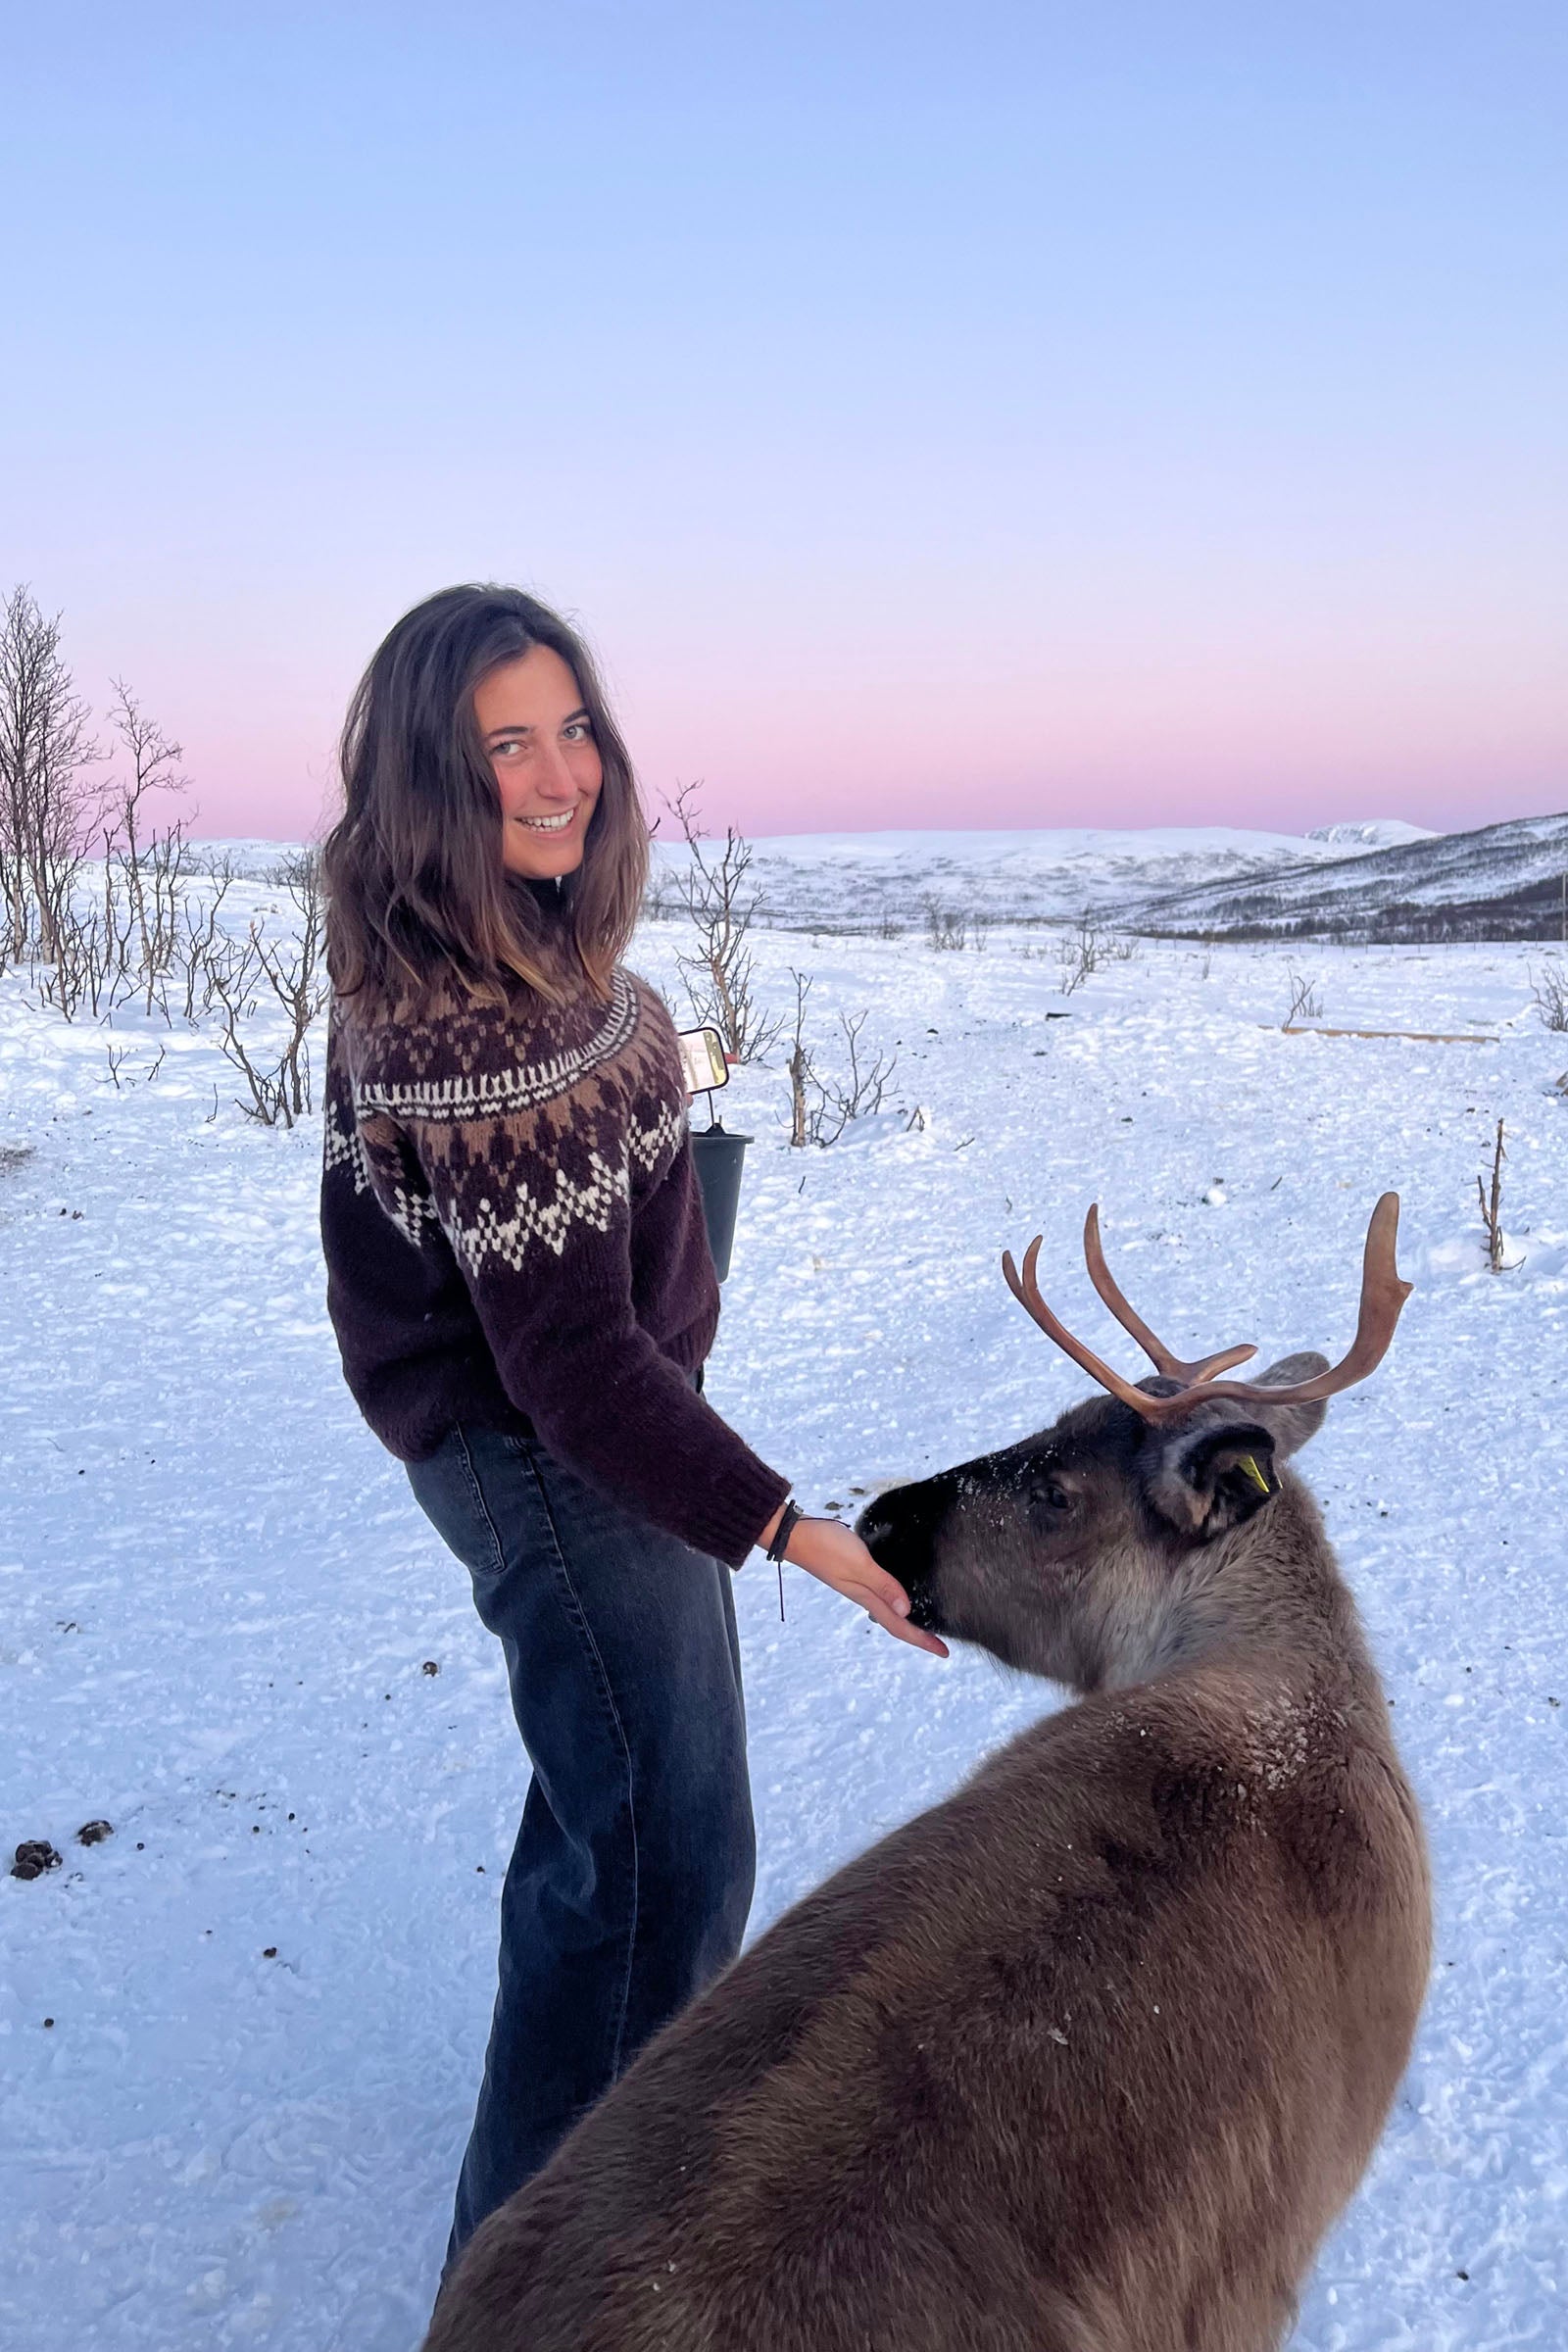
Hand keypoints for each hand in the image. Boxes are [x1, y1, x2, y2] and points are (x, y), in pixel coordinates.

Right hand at [762, 1510, 947, 1658]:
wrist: (795, 1534)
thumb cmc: (825, 1546)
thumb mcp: (859, 1564)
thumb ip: (884, 1585)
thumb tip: (907, 1610)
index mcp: (866, 1597)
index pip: (900, 1625)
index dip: (923, 1640)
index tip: (944, 1652)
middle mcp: (864, 1595)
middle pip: (897, 1622)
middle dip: (919, 1635)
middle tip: (941, 1644)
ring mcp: (859, 1585)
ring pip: (889, 1609)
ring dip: (908, 1619)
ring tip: (926, 1624)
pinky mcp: (856, 1572)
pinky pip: (882, 1593)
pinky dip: (896, 1599)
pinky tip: (900, 1593)